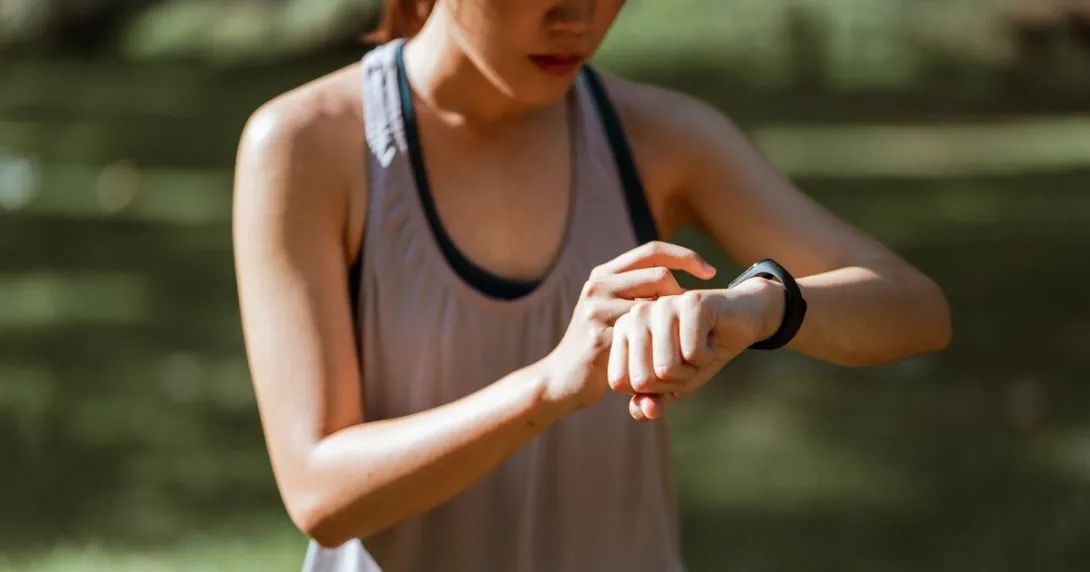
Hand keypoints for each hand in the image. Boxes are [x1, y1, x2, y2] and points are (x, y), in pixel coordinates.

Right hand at [541, 241, 717, 411]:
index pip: (653, 250)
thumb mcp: (611, 310)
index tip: (711, 272)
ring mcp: (596, 310)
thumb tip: (676, 275)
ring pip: (657, 305)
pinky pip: (647, 334)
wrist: (562, 379)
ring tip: (679, 341)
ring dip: (675, 323)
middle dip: (683, 297)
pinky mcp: (600, 338)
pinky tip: (667, 358)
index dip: (686, 256)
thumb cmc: (597, 345)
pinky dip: (664, 345)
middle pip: (660, 275)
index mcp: (603, 274)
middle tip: (689, 322)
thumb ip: (635, 291)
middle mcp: (597, 286)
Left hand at [607, 276, 784, 420]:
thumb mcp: (671, 385)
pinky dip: (708, 356)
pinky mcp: (691, 302)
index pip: (620, 382)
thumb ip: (649, 403)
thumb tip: (645, 413)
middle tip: (687, 359)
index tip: (667, 369)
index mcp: (622, 331)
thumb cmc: (697, 353)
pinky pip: (693, 354)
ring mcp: (662, 305)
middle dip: (672, 381)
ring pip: (666, 369)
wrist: (739, 323)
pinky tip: (711, 338)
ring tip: (699, 348)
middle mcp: (636, 314)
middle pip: (642, 379)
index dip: (651, 388)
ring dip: (691, 370)